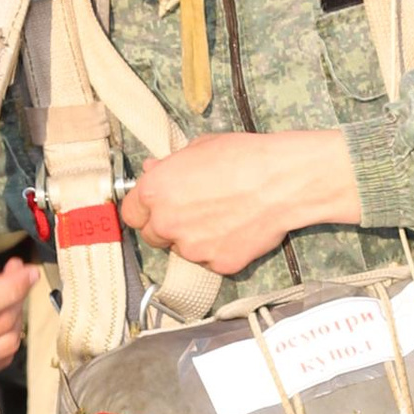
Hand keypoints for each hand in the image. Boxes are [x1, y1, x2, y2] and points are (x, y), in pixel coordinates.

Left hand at [122, 128, 359, 276]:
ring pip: (184, 250)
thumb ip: (170, 166)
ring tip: (224, 216)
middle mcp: (167, 223)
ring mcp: (192, 248)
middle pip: (153, 237)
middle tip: (193, 212)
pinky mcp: (218, 264)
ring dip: (195, 238)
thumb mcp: (199, 148)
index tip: (156, 208)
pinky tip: (238, 228)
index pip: (131, 213)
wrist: (282, 181)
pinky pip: (212, 260)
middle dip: (168, 227)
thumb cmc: (243, 157)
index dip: (144, 210)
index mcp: (155, 192)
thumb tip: (153, 170)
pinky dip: (221, 249)